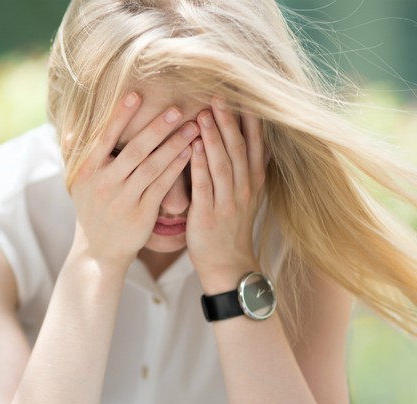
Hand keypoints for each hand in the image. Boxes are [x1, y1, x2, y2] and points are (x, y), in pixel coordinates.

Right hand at [68, 92, 198, 268]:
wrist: (99, 250)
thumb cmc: (91, 209)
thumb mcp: (77, 184)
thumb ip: (74, 156)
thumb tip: (71, 130)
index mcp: (86, 172)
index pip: (104, 138)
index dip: (120, 116)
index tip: (135, 94)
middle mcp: (103, 184)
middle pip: (134, 151)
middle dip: (157, 128)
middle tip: (177, 109)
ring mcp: (123, 200)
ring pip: (152, 167)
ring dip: (174, 146)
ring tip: (193, 128)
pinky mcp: (141, 214)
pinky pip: (162, 186)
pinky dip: (176, 168)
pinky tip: (190, 152)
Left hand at [186, 97, 265, 291]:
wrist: (228, 265)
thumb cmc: (230, 226)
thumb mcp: (244, 194)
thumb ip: (242, 167)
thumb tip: (240, 135)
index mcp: (254, 181)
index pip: (255, 143)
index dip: (249, 119)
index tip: (242, 94)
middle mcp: (245, 188)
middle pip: (238, 148)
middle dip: (229, 120)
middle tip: (219, 94)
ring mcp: (228, 201)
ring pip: (223, 163)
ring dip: (214, 137)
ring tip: (204, 113)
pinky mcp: (209, 215)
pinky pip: (204, 185)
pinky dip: (199, 164)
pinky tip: (192, 145)